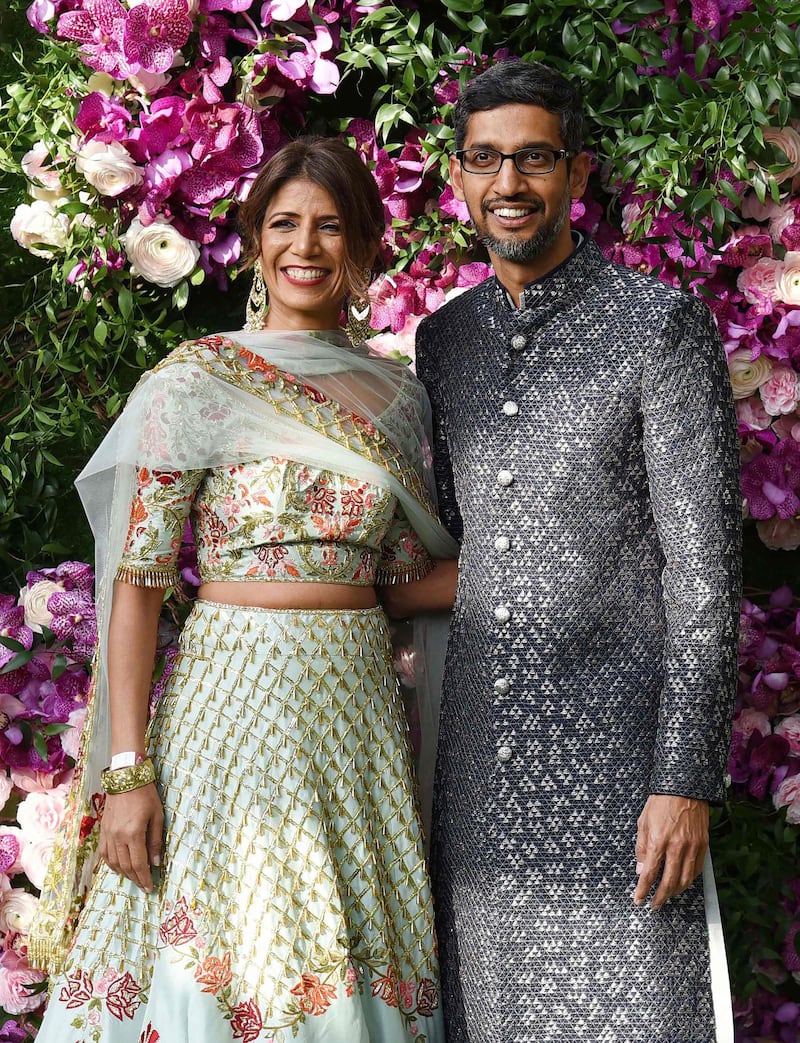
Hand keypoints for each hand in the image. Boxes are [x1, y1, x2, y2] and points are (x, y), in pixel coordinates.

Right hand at [100, 784, 163, 892]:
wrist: (126, 778)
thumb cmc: (146, 795)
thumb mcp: (157, 816)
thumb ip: (155, 841)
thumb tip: (156, 862)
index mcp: (133, 833)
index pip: (139, 864)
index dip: (144, 878)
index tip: (150, 888)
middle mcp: (118, 837)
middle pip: (126, 866)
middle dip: (135, 879)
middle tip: (144, 886)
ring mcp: (108, 834)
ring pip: (114, 862)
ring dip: (124, 874)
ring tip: (134, 879)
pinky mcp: (103, 830)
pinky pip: (104, 853)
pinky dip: (111, 864)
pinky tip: (118, 868)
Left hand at [633, 794, 707, 909]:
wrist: (684, 787)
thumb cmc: (660, 802)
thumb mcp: (643, 822)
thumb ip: (642, 848)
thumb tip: (641, 870)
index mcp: (658, 841)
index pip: (650, 873)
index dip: (643, 889)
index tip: (638, 899)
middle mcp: (676, 847)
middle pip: (669, 881)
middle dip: (660, 897)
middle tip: (654, 905)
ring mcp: (692, 847)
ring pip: (685, 879)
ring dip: (675, 892)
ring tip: (667, 896)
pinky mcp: (703, 845)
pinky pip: (697, 869)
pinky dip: (689, 880)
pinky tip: (682, 883)